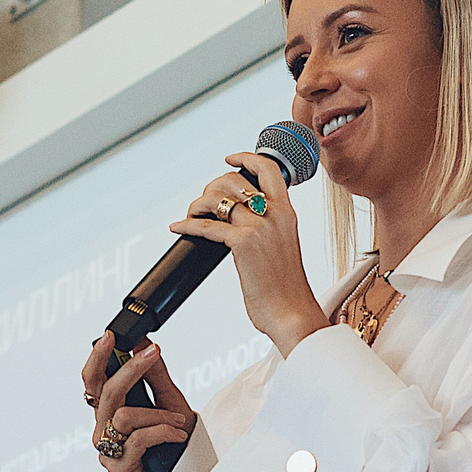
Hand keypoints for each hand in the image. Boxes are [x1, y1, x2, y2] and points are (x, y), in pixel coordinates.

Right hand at [81, 332, 195, 471]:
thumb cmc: (175, 443)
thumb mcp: (170, 403)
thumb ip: (155, 377)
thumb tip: (144, 344)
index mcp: (109, 411)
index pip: (94, 380)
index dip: (97, 357)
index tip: (110, 335)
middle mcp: (103, 429)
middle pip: (105, 392)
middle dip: (130, 369)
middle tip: (153, 352)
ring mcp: (108, 451)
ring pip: (124, 416)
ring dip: (158, 414)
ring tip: (180, 420)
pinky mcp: (119, 470)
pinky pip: (138, 440)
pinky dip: (163, 432)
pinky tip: (177, 434)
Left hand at [170, 152, 325, 357]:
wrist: (292, 313)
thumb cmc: (286, 289)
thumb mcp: (284, 248)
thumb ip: (270, 231)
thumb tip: (244, 227)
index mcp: (287, 214)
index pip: (269, 170)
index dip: (246, 158)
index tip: (229, 159)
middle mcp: (275, 215)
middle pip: (236, 180)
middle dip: (212, 186)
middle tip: (203, 202)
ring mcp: (260, 228)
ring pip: (219, 199)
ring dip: (198, 204)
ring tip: (191, 214)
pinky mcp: (243, 243)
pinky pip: (207, 226)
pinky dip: (188, 224)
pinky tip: (179, 227)